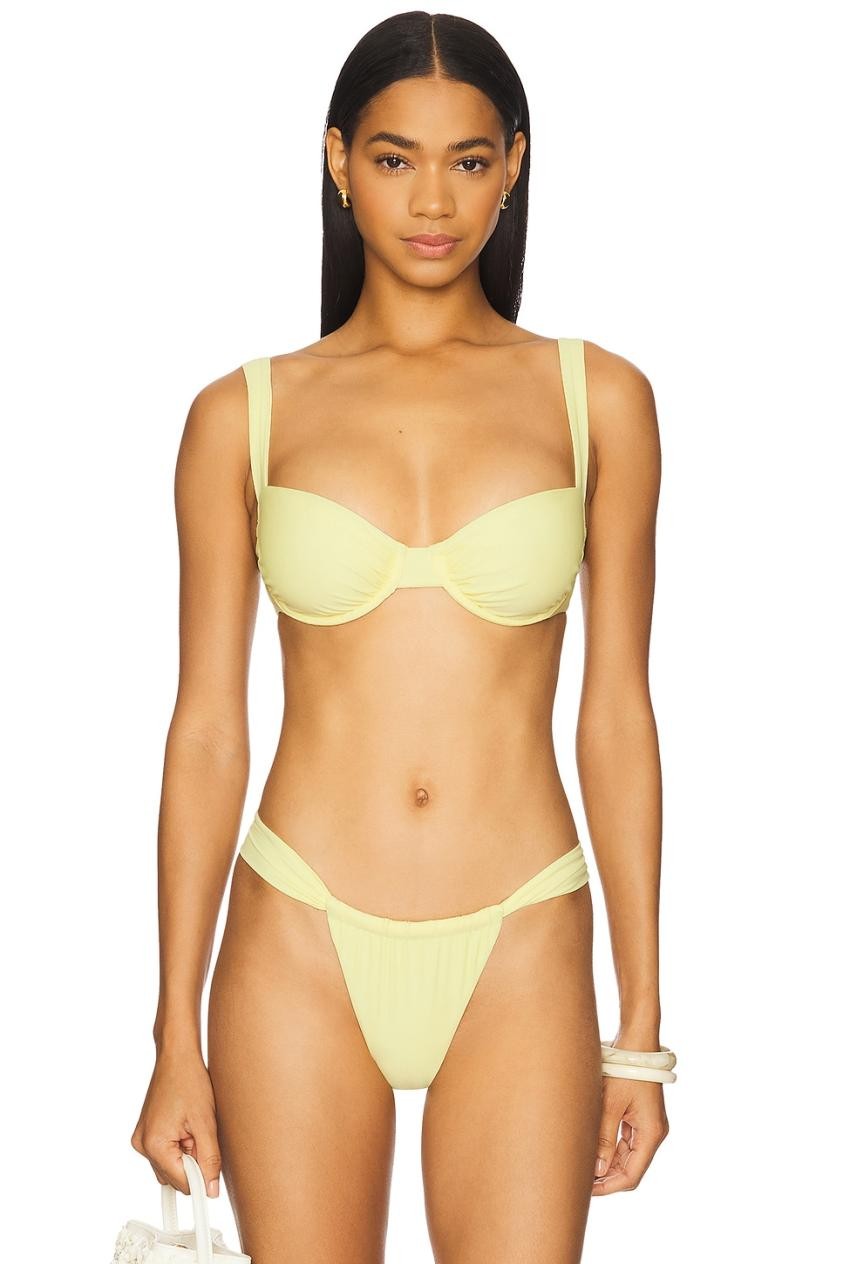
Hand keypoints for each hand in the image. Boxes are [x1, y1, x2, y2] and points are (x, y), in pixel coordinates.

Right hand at [131, 1045, 221, 1198]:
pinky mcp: (146, 1132)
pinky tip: (186, 1125)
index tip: (214, 1178)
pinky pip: (165, 1153)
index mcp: (154, 1145)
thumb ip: (210, 1159)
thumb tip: (211, 1191)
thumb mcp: (206, 1123)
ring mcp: (142, 1139)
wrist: (177, 1056)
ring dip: (186, 1155)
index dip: (201, 1179)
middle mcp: (142, 1145)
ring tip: (194, 1128)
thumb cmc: (189, 1081)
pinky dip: (179, 1146)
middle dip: (193, 1163)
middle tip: (203, 1136)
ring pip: (170, 1166)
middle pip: (174, 1177)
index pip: (181, 1183)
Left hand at [592, 1075, 668, 1194]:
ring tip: (584, 1168)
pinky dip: (612, 1149)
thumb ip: (604, 1138)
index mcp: (651, 1133)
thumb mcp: (611, 1104)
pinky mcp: (640, 1116)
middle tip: (581, 1181)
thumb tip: (597, 1169)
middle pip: (631, 1167)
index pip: (632, 1174)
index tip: (588, 1189)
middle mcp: (653, 1132)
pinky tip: (594, 1150)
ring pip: (628, 1156)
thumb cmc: (624, 1070)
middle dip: (607, 1177)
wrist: (635, 1043)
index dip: (610, 1185)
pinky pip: (626, 1141)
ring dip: (608, 1164)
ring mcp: (647, 1125)